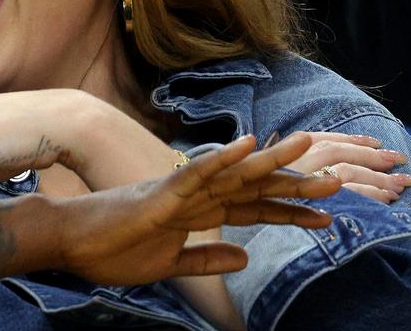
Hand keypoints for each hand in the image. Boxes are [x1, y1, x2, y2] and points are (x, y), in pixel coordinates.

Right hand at [0, 133, 341, 283]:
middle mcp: (195, 196)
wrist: (70, 241)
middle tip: (340, 178)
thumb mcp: (169, 265)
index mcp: (197, 214)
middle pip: (253, 188)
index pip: (252, 210)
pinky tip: (248, 146)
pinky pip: (197, 174)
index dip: (289, 213)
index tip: (327, 216)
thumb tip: (243, 258)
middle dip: (296, 184)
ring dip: (272, 161)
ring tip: (308, 145)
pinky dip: (224, 159)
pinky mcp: (161, 194)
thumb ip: (205, 260)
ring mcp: (179, 191)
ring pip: (234, 174)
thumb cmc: (110, 251)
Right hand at [274, 131, 410, 202]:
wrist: (239, 220)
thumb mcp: (270, 175)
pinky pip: (350, 196)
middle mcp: (295, 163)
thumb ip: (294, 166)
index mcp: (285, 153)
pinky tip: (387, 200)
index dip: (352, 140)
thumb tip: (327, 164)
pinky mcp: (315, 203)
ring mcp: (303, 182)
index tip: (374, 141)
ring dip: (378, 178)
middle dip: (373, 156)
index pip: (322, 139)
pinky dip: (372, 195)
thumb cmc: (261, 199)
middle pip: (339, 153)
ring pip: (348, 172)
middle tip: (399, 159)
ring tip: (401, 184)